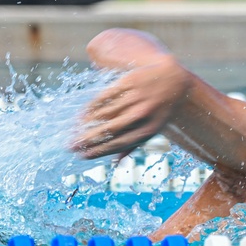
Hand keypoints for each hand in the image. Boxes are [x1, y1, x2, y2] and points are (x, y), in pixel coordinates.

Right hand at [72, 29, 189, 159]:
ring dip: (87, 124)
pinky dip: (92, 106)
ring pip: (105, 113)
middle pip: (109, 130)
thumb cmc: (161, 110)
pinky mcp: (129, 82)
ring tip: (74, 132)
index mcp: (148, 130)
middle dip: (87, 140)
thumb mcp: (153, 129)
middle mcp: (141, 114)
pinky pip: (106, 96)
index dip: (99, 151)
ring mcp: (135, 97)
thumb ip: (134, 144)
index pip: (118, 143)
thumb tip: (116, 163)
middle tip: (71, 147)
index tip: (83, 156)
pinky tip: (82, 114)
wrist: (174, 81)